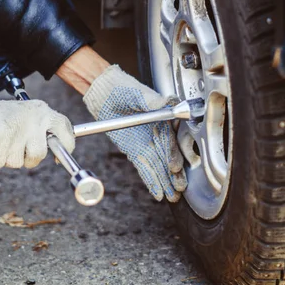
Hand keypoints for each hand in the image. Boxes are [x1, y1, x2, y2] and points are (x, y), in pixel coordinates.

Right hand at [0, 97, 73, 168]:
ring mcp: (16, 130)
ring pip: (17, 162)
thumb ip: (40, 130)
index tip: (59, 159)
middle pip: (39, 155)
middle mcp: (32, 119)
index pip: (65, 128)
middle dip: (27, 158)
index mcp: (41, 110)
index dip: (66, 146)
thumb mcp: (23, 115)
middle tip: (14, 147)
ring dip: (6, 158)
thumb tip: (59, 152)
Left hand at [83, 65, 186, 201]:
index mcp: (165, 118)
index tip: (176, 166)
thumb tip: (170, 103)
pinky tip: (158, 193)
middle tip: (179, 187)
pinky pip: (145, 168)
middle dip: (175, 173)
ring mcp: (148, 144)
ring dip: (166, 182)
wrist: (105, 94)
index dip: (175, 153)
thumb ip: (154, 101)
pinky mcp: (136, 151)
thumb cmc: (124, 89)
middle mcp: (159, 133)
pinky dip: (151, 181)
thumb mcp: (139, 93)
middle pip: (170, 156)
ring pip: (159, 166)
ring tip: (172, 196)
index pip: (173, 139)